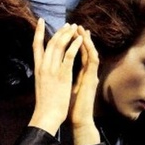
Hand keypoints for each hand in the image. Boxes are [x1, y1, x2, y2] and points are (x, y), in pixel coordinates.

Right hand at [28, 19, 82, 135]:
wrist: (47, 115)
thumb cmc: (45, 105)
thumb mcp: (41, 85)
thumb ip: (43, 74)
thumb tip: (44, 68)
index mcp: (37, 69)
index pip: (35, 46)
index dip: (37, 32)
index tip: (40, 21)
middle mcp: (43, 67)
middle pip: (50, 43)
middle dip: (59, 31)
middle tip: (68, 24)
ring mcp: (52, 70)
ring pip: (59, 46)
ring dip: (67, 34)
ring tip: (74, 27)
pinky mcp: (63, 75)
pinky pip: (69, 55)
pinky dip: (75, 45)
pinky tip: (80, 39)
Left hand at [70, 27, 100, 144]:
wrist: (78, 120)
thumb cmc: (69, 108)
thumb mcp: (63, 89)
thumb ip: (60, 79)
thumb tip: (51, 74)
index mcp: (77, 74)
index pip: (74, 55)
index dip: (71, 43)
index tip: (65, 33)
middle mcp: (85, 73)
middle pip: (83, 51)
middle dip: (77, 37)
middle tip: (73, 25)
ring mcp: (90, 75)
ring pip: (90, 52)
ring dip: (85, 40)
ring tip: (80, 29)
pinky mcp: (92, 79)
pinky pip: (93, 60)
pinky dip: (89, 50)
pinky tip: (85, 41)